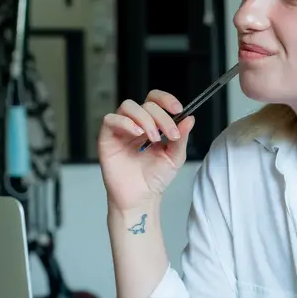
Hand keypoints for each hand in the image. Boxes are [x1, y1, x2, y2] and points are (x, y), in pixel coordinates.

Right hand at [98, 91, 194, 211]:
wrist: (141, 198)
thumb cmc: (155, 178)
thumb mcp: (175, 157)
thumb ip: (181, 137)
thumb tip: (190, 119)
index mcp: (151, 124)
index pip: (155, 101)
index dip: (166, 99)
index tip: (178, 109)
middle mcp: (135, 124)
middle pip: (146, 104)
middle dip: (161, 117)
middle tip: (169, 135)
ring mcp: (120, 130)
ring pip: (128, 106)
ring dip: (145, 119)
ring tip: (153, 138)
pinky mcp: (106, 138)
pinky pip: (110, 120)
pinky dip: (125, 123)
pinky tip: (137, 134)